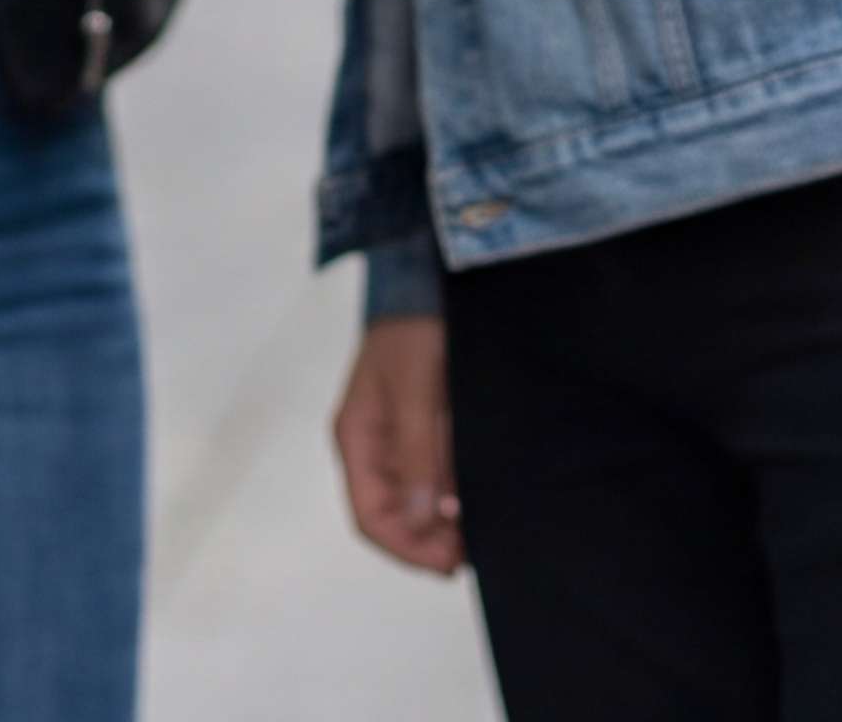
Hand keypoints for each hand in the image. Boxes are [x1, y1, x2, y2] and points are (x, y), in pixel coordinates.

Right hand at [331, 311, 463, 575]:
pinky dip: (456, 493)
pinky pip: (437, 471)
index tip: (449, 564)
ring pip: (417, 497)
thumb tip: (425, 518)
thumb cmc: (416, 328)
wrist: (431, 277)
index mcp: (357, 439)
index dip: (407, 548)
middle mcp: (375, 445)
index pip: (371, 515)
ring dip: (445, 522)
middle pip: (393, 513)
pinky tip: (482, 500)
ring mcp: (402, 436)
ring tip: (483, 534)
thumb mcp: (416, 390)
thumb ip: (419, 452)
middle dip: (429, 541)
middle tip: (474, 554)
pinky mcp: (429, 424)